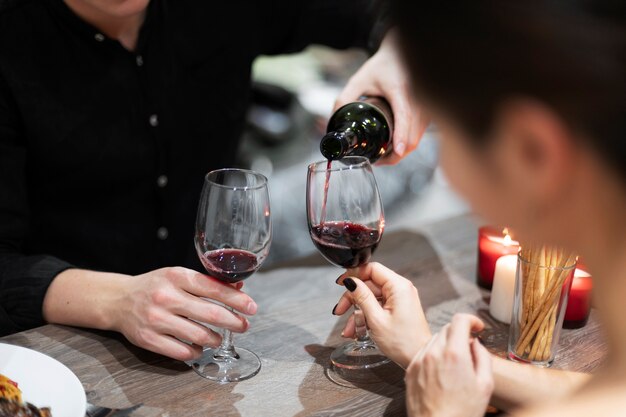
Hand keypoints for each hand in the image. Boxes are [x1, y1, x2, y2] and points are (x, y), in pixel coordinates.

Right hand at [113, 267, 256, 360]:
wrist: (118, 300)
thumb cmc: (155, 287)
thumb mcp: (178, 276)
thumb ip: (207, 282)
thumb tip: (238, 286)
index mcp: (176, 276)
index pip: (214, 288)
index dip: (237, 299)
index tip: (251, 307)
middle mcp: (166, 297)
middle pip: (211, 314)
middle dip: (233, 322)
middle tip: (243, 326)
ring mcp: (156, 319)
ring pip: (199, 335)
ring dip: (216, 339)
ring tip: (219, 338)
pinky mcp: (148, 339)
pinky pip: (182, 351)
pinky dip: (196, 351)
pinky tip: (199, 347)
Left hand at [334, 30, 428, 164]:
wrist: (403, 55)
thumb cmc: (382, 66)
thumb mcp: (359, 79)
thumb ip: (344, 99)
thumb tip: (333, 122)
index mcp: (401, 90)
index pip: (405, 115)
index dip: (401, 135)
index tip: (397, 151)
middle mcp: (418, 100)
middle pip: (412, 136)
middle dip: (395, 154)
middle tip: (375, 160)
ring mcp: (426, 108)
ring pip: (417, 139)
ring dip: (402, 152)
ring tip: (382, 156)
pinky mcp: (428, 114)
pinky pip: (420, 135)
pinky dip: (408, 144)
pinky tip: (395, 147)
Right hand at [334, 262, 430, 367]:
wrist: (419, 359)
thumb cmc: (403, 342)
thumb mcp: (376, 319)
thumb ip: (362, 297)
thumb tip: (350, 281)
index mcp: (398, 286)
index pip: (372, 269)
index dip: (354, 274)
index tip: (341, 282)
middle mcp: (401, 289)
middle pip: (369, 284)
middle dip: (352, 299)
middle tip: (340, 310)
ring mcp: (400, 300)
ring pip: (371, 298)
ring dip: (357, 313)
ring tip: (349, 329)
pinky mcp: (398, 309)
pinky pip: (378, 307)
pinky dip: (366, 317)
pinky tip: (357, 331)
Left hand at [406, 314, 493, 416]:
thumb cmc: (461, 412)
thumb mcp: (485, 386)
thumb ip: (483, 358)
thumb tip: (476, 344)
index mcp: (455, 354)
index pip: (459, 320)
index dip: (471, 319)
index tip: (476, 327)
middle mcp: (434, 353)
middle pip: (447, 329)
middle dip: (459, 333)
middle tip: (468, 348)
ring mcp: (419, 360)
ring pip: (434, 339)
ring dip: (446, 344)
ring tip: (455, 363)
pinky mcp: (410, 369)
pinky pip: (423, 352)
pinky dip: (433, 354)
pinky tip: (441, 371)